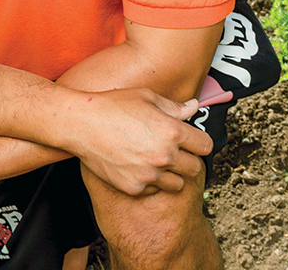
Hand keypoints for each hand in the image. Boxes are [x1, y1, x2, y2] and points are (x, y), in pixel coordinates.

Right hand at [65, 88, 212, 196]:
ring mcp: (149, 174)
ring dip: (172, 174)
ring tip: (157, 161)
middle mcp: (164, 155)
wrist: (81, 124)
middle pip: (195, 168)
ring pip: (177, 184)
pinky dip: (150, 182)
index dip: (199, 143)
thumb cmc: (113, 106)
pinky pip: (154, 190)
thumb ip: (174, 107)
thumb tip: (194, 107)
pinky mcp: (134, 187)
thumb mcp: (146, 97)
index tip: (191, 142)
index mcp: (172, 131)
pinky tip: (139, 167)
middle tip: (174, 152)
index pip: (206, 146)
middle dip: (188, 160)